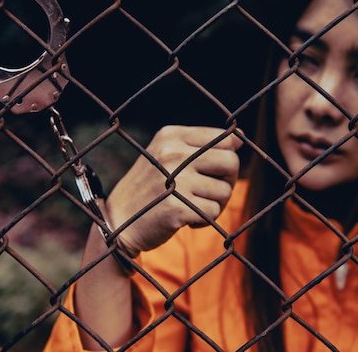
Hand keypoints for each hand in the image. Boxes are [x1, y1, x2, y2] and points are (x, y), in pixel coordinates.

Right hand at [105, 125, 242, 256]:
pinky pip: (214, 213)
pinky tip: (186, 220)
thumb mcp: (166, 155)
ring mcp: (175, 180)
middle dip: (227, 181)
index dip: (227, 159)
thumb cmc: (149, 187)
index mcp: (171, 135)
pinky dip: (204, 221)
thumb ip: (201, 145)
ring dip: (215, 204)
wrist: (116, 221)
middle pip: (231, 162)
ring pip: (225, 191)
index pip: (226, 139)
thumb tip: (240, 138)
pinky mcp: (177, 208)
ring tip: (192, 206)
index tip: (213, 172)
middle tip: (210, 192)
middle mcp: (172, 153)